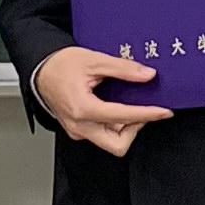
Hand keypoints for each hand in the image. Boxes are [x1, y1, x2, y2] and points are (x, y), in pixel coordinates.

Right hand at [33, 46, 172, 156]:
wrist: (40, 70)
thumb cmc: (60, 65)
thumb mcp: (94, 60)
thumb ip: (123, 68)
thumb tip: (147, 75)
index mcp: (82, 109)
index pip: (123, 117)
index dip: (148, 114)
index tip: (164, 112)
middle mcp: (79, 125)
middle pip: (118, 144)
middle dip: (134, 129)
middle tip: (142, 111)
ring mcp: (77, 131)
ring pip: (110, 142)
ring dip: (125, 127)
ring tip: (128, 107)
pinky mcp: (77, 130)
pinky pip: (101, 135)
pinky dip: (114, 125)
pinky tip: (116, 109)